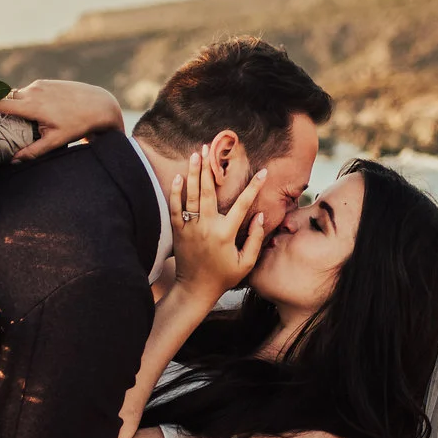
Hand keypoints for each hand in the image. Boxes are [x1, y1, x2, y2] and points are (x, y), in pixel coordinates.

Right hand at [0, 79, 124, 159]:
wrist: (98, 104)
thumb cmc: (78, 124)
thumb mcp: (56, 141)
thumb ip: (33, 151)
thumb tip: (14, 161)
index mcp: (32, 105)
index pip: (0, 103)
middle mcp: (33, 91)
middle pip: (6, 98)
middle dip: (0, 108)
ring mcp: (39, 85)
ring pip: (18, 94)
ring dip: (15, 104)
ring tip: (17, 119)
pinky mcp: (46, 82)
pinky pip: (28, 90)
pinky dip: (26, 99)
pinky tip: (33, 110)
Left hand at [170, 149, 265, 297]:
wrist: (195, 289)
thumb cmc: (224, 277)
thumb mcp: (246, 262)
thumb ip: (256, 239)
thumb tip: (262, 216)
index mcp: (226, 234)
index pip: (242, 205)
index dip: (254, 187)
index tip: (262, 172)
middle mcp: (207, 227)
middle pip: (209, 192)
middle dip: (210, 168)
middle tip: (210, 149)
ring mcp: (190, 228)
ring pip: (192, 195)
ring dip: (194, 173)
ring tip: (195, 154)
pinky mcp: (178, 231)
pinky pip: (175, 208)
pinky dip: (176, 192)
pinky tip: (179, 177)